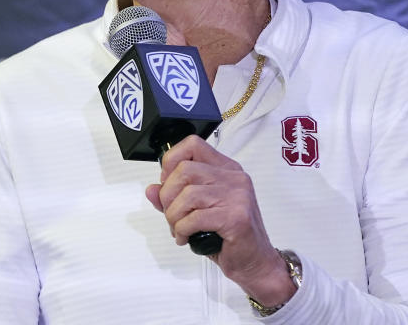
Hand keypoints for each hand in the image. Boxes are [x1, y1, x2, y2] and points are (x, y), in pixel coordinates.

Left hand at [144, 135, 296, 306]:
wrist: (255, 263)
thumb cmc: (228, 237)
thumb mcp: (198, 212)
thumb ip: (175, 198)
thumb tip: (152, 189)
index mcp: (226, 169)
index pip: (193, 144)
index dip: (171, 162)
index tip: (167, 183)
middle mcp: (234, 177)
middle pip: (185, 169)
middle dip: (168, 195)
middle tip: (171, 214)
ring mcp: (237, 196)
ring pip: (187, 194)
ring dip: (174, 216)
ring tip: (178, 229)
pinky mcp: (236, 217)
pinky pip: (195, 218)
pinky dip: (182, 230)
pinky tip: (186, 238)